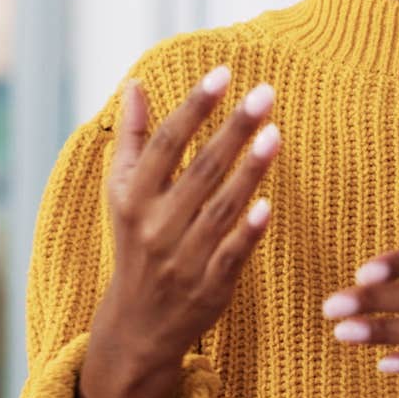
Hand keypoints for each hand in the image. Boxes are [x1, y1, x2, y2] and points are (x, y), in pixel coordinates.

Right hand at [79, 68, 280, 397]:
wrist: (136, 324)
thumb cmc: (135, 242)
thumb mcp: (122, 193)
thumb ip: (133, 138)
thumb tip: (136, 84)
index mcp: (132, 199)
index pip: (166, 144)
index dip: (194, 107)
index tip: (224, 73)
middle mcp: (155, 227)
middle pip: (200, 170)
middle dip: (234, 129)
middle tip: (266, 92)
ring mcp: (182, 259)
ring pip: (221, 208)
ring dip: (250, 171)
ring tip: (276, 133)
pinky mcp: (209, 287)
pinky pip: (232, 254)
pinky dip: (249, 231)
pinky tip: (269, 203)